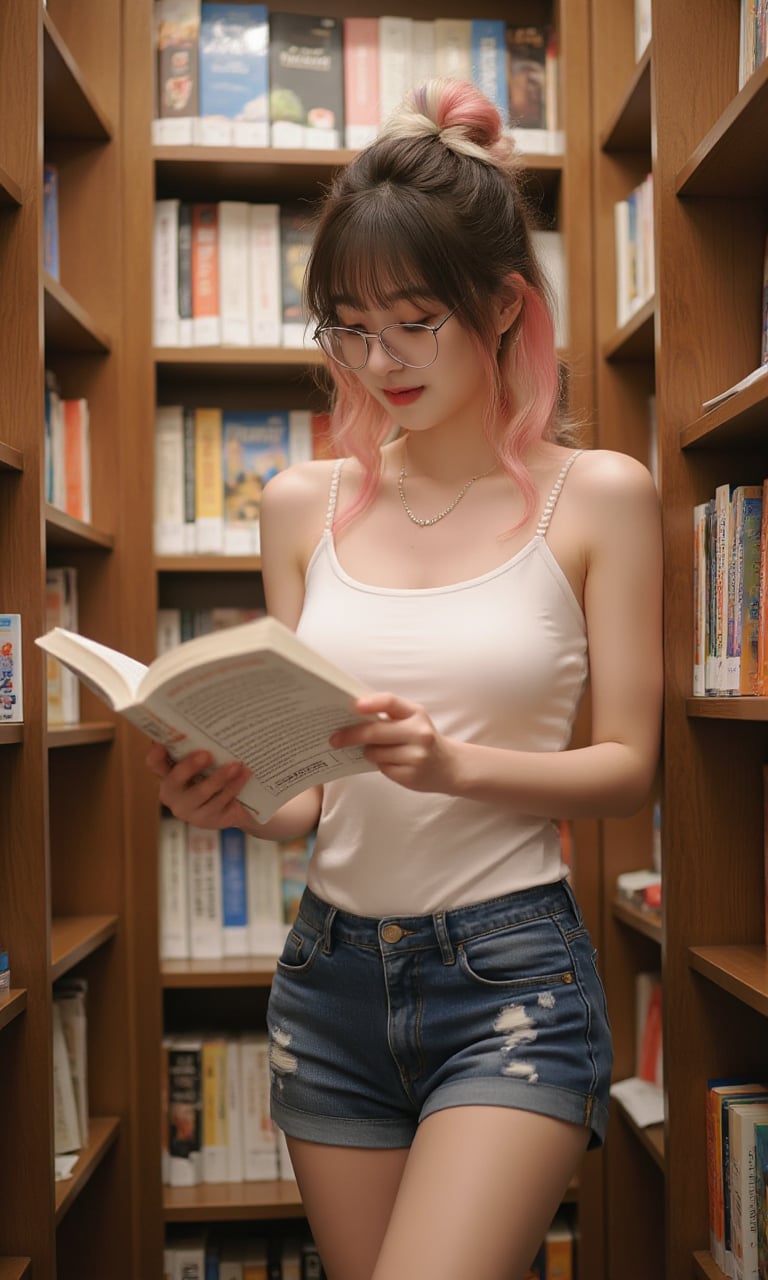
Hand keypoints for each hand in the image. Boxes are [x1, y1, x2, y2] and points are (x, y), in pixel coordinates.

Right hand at [145, 742, 251, 829]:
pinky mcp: (209, 820)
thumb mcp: (205, 761)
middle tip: (206, 753)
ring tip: (236, 764)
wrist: (239, 803)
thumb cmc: (215, 773)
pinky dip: (234, 786)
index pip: (154, 763)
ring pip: (202, 793)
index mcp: (167, 774)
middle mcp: (173, 794)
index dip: (155, 754)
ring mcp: (189, 811)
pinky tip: (244, 774)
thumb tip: (206, 720)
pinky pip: (221, 802)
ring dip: (220, 778)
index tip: (162, 743)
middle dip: (189, 766)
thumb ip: (197, 746)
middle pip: (174, 781)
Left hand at [330, 693, 457, 794]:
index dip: (370, 703)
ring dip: (368, 752)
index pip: (390, 702)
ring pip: (374, 752)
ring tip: (377, 750)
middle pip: (375, 732)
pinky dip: (380, 764)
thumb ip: (388, 716)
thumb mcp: (412, 720)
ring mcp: (416, 756)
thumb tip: (351, 716)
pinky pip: (382, 768)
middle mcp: (419, 733)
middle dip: (350, 735)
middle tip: (334, 739)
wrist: (449, 766)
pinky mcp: (410, 775)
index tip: (352, 706)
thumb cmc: (421, 739)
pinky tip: (392, 763)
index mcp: (416, 713)